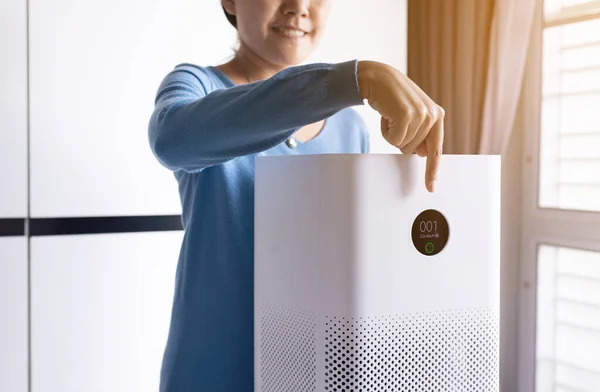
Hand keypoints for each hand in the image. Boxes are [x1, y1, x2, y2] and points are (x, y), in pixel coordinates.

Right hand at [357, 61, 444, 192]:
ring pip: (402, 146)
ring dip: (391, 133)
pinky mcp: (407, 115)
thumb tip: (422, 154)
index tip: (431, 187)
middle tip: (396, 119)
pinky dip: (385, 131)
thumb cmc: (393, 97)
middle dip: (400, 140)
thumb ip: (422, 133)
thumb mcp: (412, 113)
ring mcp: (421, 115)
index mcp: (437, 116)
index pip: (436, 150)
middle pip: (413, 151)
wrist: (378, 77)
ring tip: (391, 115)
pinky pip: (393, 140)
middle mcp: (433, 115)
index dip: (432, 170)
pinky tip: (386, 115)